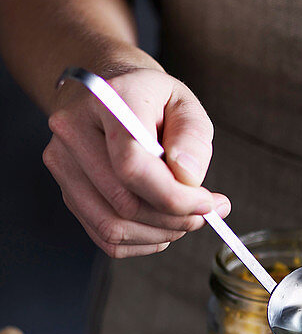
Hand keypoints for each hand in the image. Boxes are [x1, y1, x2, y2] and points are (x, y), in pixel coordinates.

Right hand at [45, 68, 229, 257]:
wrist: (109, 92)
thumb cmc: (151, 98)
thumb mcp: (184, 104)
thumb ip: (192, 137)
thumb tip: (187, 177)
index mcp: (107, 100)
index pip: (132, 165)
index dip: (174, 196)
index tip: (207, 203)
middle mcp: (73, 130)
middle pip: (124, 202)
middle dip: (175, 219)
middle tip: (205, 212)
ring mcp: (62, 163)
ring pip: (112, 226)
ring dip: (160, 234)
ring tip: (185, 218)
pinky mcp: (65, 189)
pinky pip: (103, 236)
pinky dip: (141, 240)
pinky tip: (161, 224)